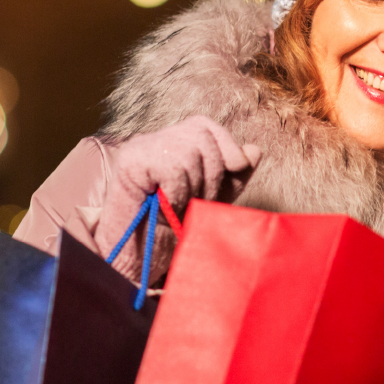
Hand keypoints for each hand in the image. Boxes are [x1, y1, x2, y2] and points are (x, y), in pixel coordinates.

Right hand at [95, 116, 260, 272]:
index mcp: (175, 143)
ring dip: (194, 187)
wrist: (140, 256)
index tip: (233, 172)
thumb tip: (254, 150)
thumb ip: (235, 175)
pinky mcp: (130, 161)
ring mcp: (140, 148)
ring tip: (181, 206)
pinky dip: (178, 192)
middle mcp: (156, 139)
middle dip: (212, 174)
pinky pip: (172, 167)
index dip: (226, 147)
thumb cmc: (175, 226)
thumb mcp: (214, 198)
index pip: (206, 126)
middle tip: (199, 202)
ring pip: (189, 152)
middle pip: (201, 136)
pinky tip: (166, 205)